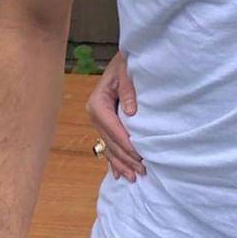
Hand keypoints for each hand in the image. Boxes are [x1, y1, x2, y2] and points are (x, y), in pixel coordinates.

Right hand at [86, 49, 143, 180]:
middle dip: (125, 158)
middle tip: (141, 171)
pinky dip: (114, 160)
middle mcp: (95, 114)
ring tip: (134, 177)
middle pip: (110, 141)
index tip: (138, 155)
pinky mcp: (105, 124)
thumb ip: (127, 89)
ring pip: (109, 147)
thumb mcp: (126, 70)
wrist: (124, 60)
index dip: (125, 143)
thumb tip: (131, 112)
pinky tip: (119, 174)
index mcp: (98, 102)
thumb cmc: (127, 63)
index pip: (112, 127)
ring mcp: (99, 121)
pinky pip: (108, 145)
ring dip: (121, 163)